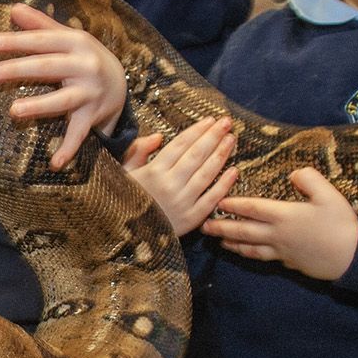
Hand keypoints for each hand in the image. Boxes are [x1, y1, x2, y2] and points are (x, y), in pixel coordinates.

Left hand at [0, 4, 127, 168]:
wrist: (120, 82)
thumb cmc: (84, 57)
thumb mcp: (68, 37)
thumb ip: (41, 24)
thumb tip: (13, 8)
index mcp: (77, 42)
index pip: (43, 40)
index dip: (18, 41)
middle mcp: (85, 66)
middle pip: (48, 67)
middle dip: (19, 70)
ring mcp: (90, 93)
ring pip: (62, 101)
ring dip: (39, 107)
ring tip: (14, 111)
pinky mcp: (93, 116)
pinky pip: (79, 134)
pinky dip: (68, 149)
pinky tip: (54, 163)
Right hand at [123, 118, 237, 233]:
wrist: (125, 237)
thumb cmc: (123, 201)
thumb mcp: (124, 173)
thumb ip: (138, 151)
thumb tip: (158, 136)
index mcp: (153, 171)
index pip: (181, 144)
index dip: (197, 130)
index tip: (210, 120)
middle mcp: (169, 184)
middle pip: (197, 155)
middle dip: (214, 136)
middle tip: (227, 122)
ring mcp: (182, 202)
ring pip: (207, 173)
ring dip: (222, 154)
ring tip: (231, 139)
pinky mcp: (191, 219)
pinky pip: (212, 198)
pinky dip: (224, 184)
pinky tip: (234, 170)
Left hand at [200, 166, 357, 281]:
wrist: (353, 257)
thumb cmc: (341, 225)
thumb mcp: (329, 195)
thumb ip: (310, 180)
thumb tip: (294, 174)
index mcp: (284, 216)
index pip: (252, 209)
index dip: (233, 205)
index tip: (217, 202)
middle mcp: (278, 235)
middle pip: (243, 231)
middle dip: (222, 228)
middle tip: (204, 227)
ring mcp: (282, 251)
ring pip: (251, 248)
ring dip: (233, 244)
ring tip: (220, 242)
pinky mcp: (290, 262)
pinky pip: (265, 258)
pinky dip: (252, 255)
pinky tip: (248, 254)